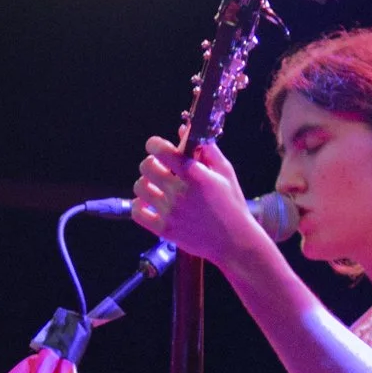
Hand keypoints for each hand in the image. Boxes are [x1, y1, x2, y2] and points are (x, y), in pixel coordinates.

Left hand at [131, 135, 259, 266]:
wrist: (234, 242)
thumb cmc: (232, 204)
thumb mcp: (225, 172)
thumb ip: (206, 149)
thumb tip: (183, 130)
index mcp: (194, 174)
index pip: (160, 150)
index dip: (154, 144)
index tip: (157, 147)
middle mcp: (179, 192)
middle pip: (146, 167)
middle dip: (151, 163)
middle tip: (160, 169)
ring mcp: (170, 212)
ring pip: (140, 188)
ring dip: (146, 184)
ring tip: (157, 188)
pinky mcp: (164, 230)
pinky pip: (137, 212)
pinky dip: (140, 206)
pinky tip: (150, 204)